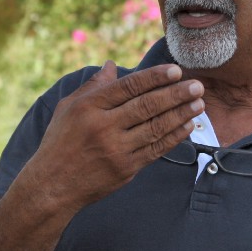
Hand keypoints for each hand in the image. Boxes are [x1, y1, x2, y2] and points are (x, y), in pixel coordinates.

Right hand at [27, 60, 203, 209]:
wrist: (52, 186)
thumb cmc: (60, 142)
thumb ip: (93, 87)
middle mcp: (103, 127)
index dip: (154, 77)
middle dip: (176, 94)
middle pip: (147, 106)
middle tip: (197, 85)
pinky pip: (156, 149)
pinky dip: (174, 137)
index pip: (128, 87)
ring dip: (181, 114)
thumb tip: (111, 65)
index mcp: (89, 107)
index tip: (175, 71)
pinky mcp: (126, 169)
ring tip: (198, 103)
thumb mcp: (68, 108)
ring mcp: (116, 150)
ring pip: (156, 128)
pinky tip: (187, 126)